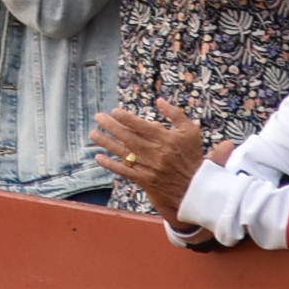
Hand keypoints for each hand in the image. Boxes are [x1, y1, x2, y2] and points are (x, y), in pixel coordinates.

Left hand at [89, 101, 206, 219]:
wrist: (195, 188)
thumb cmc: (192, 156)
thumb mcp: (190, 131)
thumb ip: (175, 114)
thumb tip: (159, 100)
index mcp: (165, 139)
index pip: (141, 126)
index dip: (126, 118)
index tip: (114, 111)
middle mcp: (155, 152)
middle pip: (128, 137)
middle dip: (111, 126)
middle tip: (98, 117)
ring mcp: (149, 167)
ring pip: (124, 153)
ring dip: (107, 143)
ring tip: (93, 134)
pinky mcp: (145, 181)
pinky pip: (125, 171)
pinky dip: (111, 165)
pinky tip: (99, 157)